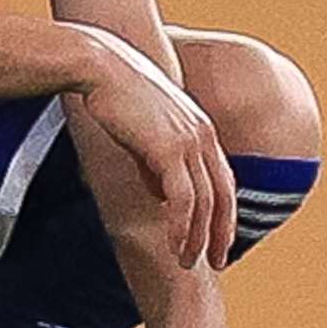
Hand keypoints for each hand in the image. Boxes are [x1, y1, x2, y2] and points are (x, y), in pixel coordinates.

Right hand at [65, 26, 235, 270]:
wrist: (102, 66)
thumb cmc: (117, 95)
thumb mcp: (147, 131)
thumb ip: (158, 162)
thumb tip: (161, 194)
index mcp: (202, 129)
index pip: (224, 180)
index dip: (224, 214)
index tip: (219, 240)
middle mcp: (204, 135)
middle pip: (223, 196)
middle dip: (220, 233)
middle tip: (215, 262)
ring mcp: (190, 141)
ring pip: (205, 202)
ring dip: (197, 238)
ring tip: (187, 261)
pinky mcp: (170, 148)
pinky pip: (184, 199)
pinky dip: (182, 226)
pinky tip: (176, 246)